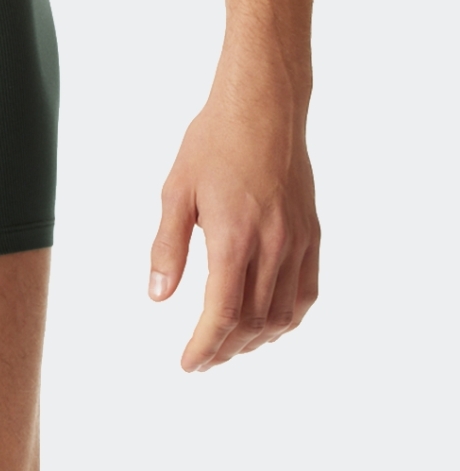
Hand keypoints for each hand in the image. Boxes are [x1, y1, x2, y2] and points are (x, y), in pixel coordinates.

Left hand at [149, 81, 319, 370]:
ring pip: (283, 314)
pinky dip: (288, 318)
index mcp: (234, 237)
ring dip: (256, 340)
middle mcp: (271, 246)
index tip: (188, 364)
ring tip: (231, 347)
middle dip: (225, 349)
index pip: (222, 313)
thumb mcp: (177, 190)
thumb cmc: (214, 142)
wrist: (263, 106)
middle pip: (252, 321)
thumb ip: (168, 246)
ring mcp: (297, 242)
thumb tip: (158, 294)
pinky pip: (306, 292)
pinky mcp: (311, 234)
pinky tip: (270, 323)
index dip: (204, 346)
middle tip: (202, 359)